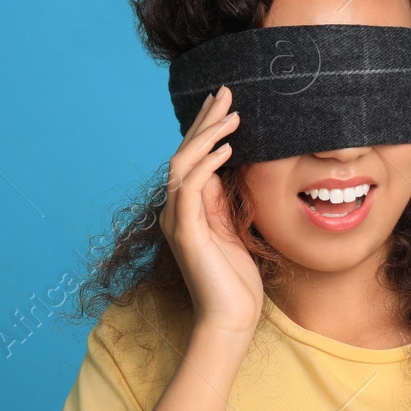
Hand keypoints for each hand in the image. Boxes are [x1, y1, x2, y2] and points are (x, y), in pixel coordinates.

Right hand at [158, 86, 264, 337]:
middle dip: (205, 120)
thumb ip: (221, 200)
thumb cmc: (235, 280)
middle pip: (184, 153)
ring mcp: (177, 220)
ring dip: (208, 136)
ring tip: (232, 116)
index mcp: (186, 208)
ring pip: (183, 163)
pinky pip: (190, 188)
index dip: (205, 128)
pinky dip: (206, 164)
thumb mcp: (232, 229)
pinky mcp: (186, 233)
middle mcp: (175, 210)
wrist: (230, 319)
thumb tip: (222, 168)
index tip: (224, 102)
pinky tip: (226, 149)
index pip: (192, 158)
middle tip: (226, 92)